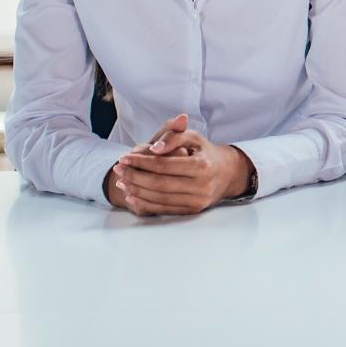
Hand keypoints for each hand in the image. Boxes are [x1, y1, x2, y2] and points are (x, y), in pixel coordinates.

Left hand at [108, 115, 253, 215]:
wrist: (227, 173)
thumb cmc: (205, 152)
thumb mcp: (194, 137)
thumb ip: (174, 136)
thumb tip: (153, 148)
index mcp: (202, 165)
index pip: (164, 165)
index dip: (141, 162)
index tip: (124, 157)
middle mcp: (202, 185)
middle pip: (159, 183)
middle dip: (134, 176)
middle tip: (118, 169)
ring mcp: (198, 200)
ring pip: (159, 198)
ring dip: (136, 190)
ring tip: (121, 181)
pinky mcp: (193, 210)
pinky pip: (164, 209)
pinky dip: (145, 203)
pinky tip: (132, 195)